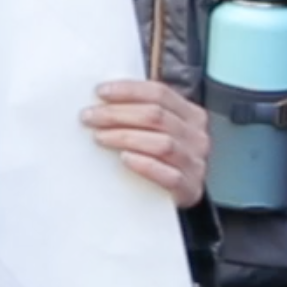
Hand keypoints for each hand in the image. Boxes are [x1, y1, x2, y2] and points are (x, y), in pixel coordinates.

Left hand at [85, 78, 206, 208]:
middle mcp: (196, 137)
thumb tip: (101, 99)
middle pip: (156, 116)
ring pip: (162, 143)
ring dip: (126, 137)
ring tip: (100, 137)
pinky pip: (169, 175)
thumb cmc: (159, 157)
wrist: (174, 196)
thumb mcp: (155, 129)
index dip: (128, 90)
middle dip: (117, 114)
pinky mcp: (189, 188)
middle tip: (89, 117)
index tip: (100, 92)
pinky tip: (125, 159)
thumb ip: (138, 111)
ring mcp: (195, 163)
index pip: (160, 93)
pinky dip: (145, 165)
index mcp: (190, 115)